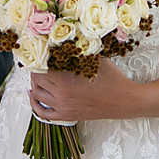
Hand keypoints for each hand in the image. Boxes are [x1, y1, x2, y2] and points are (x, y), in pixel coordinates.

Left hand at [28, 59, 144, 121]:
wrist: (124, 101)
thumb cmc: (112, 79)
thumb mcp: (94, 60)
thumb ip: (77, 52)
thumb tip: (62, 42)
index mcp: (66, 82)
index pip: (40, 69)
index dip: (38, 59)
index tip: (39, 52)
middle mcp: (61, 97)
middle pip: (37, 81)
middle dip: (35, 69)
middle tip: (38, 60)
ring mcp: (63, 108)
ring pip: (37, 95)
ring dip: (34, 83)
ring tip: (37, 74)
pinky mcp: (67, 116)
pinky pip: (43, 113)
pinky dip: (35, 104)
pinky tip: (34, 94)